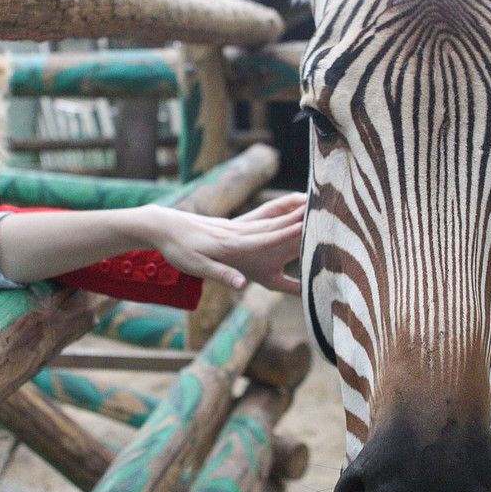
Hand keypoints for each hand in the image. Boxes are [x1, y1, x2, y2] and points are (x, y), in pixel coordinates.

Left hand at [138, 193, 305, 294]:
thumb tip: (241, 285)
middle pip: (275, 226)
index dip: (287, 234)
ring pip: (272, 220)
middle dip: (299, 220)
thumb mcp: (196, 267)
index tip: (308, 227)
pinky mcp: (236, 226)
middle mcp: (239, 232)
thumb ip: (221, 274)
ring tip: (317, 206)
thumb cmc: (179, 249)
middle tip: (324, 211)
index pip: (265, 238)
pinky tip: (294, 209)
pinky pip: (264, 220)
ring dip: (294, 213)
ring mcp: (238, 227)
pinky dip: (282, 213)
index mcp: (232, 244)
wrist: (165, 227)